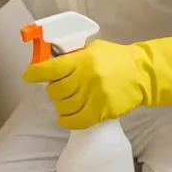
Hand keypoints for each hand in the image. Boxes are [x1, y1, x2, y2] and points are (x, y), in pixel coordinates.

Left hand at [22, 39, 149, 129]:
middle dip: (54, 90)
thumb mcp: (93, 49)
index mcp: (82, 60)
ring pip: (64, 106)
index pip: (50, 69)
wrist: (142, 74)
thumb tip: (50, 62)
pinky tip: (66, 118)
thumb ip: (73, 56)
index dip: (35, 73)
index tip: (28, 76)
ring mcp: (94, 96)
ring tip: (66, 102)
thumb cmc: (116, 59)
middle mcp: (86, 78)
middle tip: (60, 88)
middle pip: (55, 91)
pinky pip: (76, 121)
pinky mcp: (101, 111)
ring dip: (61, 106)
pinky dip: (67, 121)